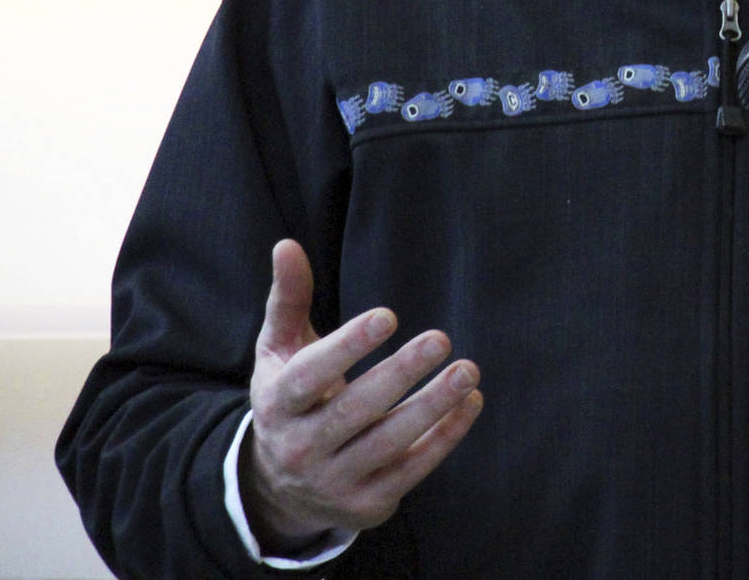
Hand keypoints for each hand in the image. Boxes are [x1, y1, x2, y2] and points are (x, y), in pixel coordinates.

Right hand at [241, 239, 482, 552]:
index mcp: (278, 404)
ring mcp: (335, 480)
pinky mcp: (368, 502)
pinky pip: (413, 468)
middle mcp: (301, 448)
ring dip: (433, 406)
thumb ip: (288, 299)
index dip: (347, 347)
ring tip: (469, 370)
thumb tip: (286, 244)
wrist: (280, 487)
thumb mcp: (279, 351)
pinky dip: (446, 436)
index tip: (388, 316)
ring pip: (389, 443)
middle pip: (354, 410)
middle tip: (442, 338)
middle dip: (400, 375)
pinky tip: (471, 403)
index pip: (308, 376)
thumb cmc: (292, 397)